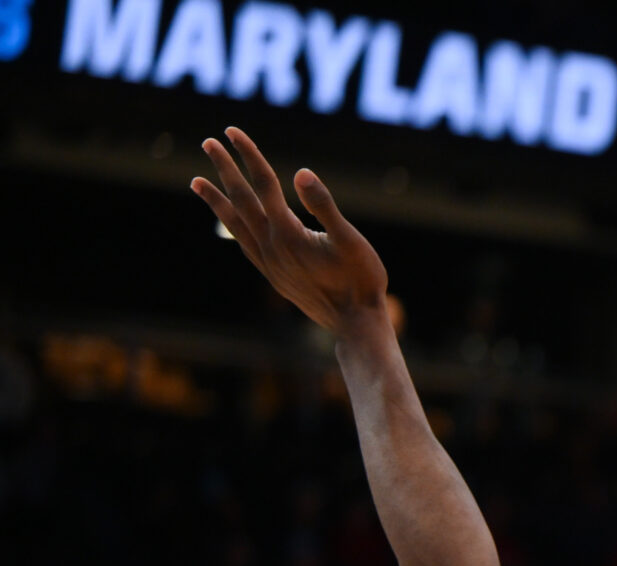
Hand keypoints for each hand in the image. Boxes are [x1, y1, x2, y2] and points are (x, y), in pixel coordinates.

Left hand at [191, 128, 388, 332]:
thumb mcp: (350, 240)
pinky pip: (244, 244)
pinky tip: (230, 221)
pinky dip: (232, 227)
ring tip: (196, 182)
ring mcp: (269, 263)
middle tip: (208, 142)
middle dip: (225, 169)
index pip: (263, 184)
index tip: (232, 131)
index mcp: (288, 233)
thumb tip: (301, 173)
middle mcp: (271, 247)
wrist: (356, 324)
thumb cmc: (362, 281)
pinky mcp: (274, 276)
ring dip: (216, 200)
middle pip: (241, 199)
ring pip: (235, 224)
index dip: (248, 155)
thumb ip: (325, 206)